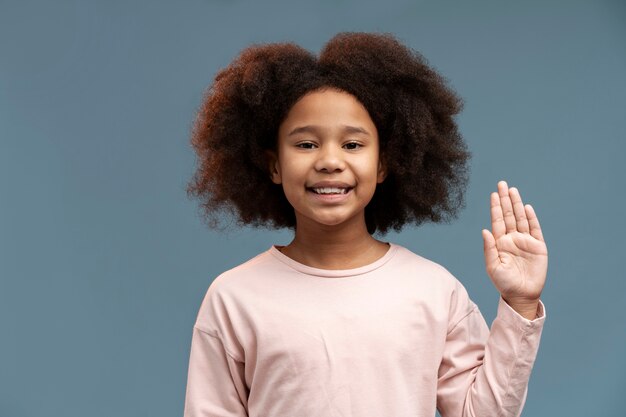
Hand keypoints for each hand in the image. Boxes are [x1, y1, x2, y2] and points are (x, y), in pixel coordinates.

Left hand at [482, 181, 547, 317]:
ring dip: (517, 204)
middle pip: (508, 215)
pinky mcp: (538, 247)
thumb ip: (489, 248)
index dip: (495, 207)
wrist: (521, 296)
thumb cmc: (504, 283)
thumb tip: (484, 230)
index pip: (497, 220)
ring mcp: (525, 241)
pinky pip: (535, 229)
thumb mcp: (493, 266)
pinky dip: (531, 218)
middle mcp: (512, 239)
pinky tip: (526, 208)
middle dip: (505, 200)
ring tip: (513, 190)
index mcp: (500, 242)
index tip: (493, 194)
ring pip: (521, 218)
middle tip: (502, 184)